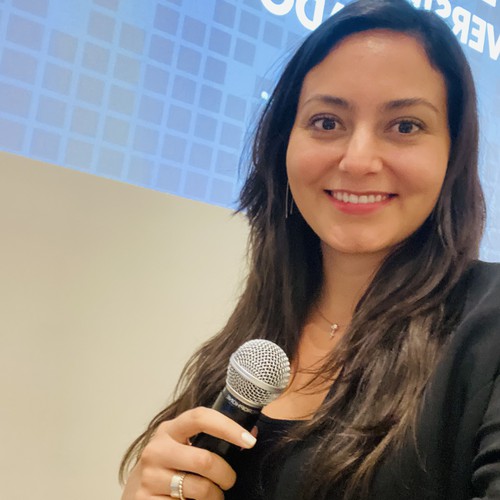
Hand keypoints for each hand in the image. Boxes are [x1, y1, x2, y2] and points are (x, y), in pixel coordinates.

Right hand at [121, 407, 256, 499]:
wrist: (134, 495)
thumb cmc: (167, 468)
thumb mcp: (182, 448)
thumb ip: (208, 440)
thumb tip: (251, 433)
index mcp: (169, 430)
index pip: (200, 417)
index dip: (227, 427)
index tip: (249, 440)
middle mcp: (156, 449)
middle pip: (205, 460)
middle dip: (226, 475)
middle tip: (228, 482)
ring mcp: (149, 477)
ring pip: (200, 488)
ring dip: (215, 497)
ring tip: (212, 497)